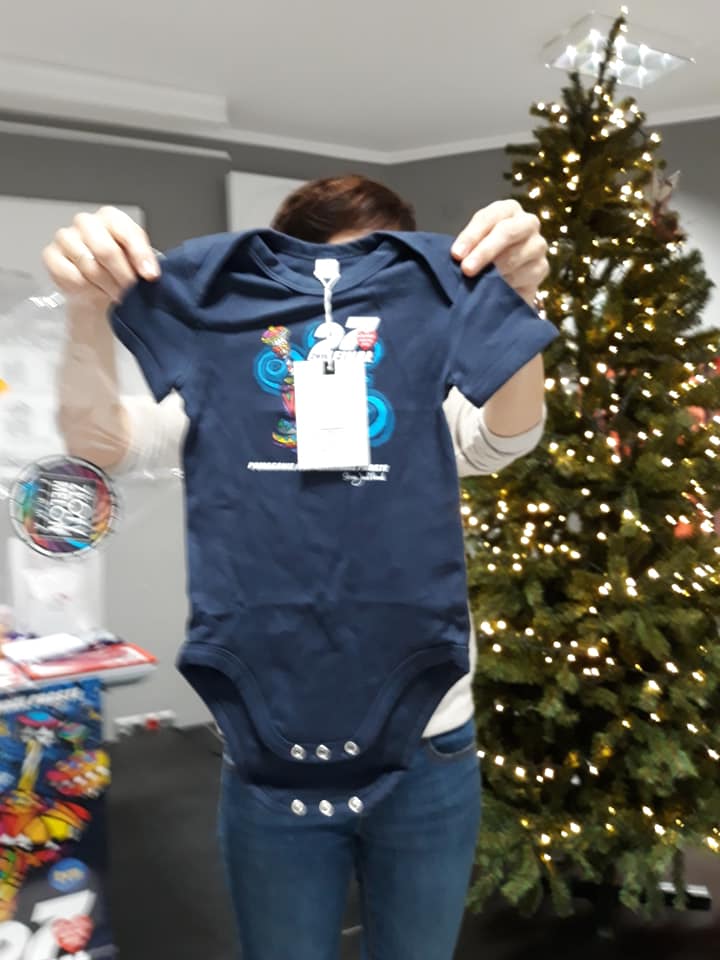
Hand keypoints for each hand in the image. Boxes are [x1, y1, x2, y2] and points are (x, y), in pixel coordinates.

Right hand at [43, 206, 159, 310]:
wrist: (99, 289)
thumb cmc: (119, 269)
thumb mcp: (138, 262)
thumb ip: (145, 261)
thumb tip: (149, 273)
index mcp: (111, 217)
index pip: (127, 232)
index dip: (140, 256)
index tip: (149, 276)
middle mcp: (87, 222)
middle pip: (106, 250)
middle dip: (122, 276)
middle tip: (130, 291)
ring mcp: (66, 237)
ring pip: (89, 266)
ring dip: (107, 286)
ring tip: (116, 294)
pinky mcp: (51, 255)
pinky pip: (72, 277)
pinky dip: (87, 290)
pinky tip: (95, 291)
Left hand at [451, 200, 548, 304]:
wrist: (504, 275)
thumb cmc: (482, 252)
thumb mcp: (473, 242)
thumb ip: (467, 245)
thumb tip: (458, 256)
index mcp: (508, 210)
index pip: (490, 217)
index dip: (471, 236)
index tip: (456, 254)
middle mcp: (528, 223)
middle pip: (507, 232)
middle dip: (484, 252)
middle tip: (466, 269)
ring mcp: (538, 246)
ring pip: (515, 257)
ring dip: (494, 272)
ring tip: (479, 282)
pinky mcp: (542, 269)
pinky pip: (524, 277)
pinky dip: (507, 285)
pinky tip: (496, 290)